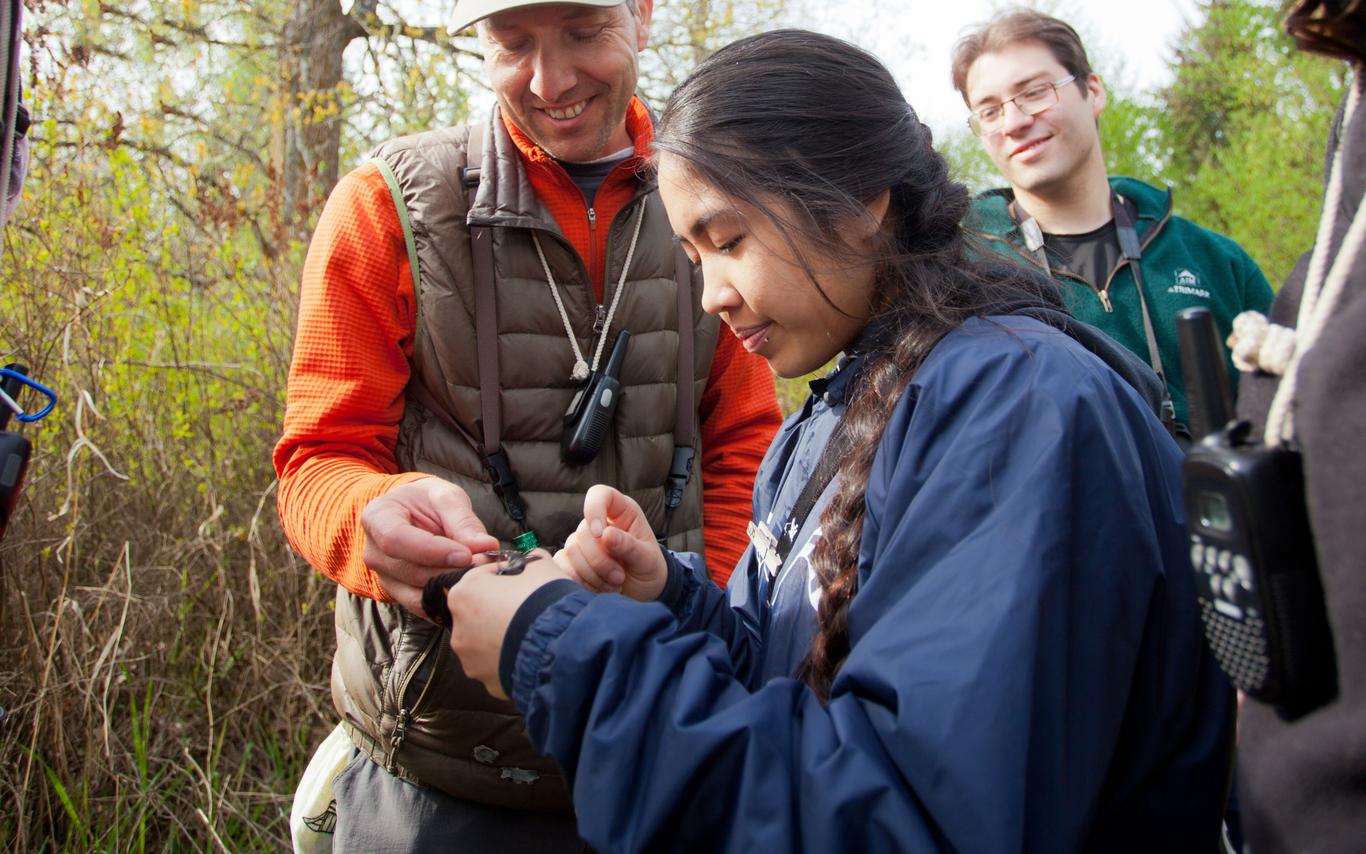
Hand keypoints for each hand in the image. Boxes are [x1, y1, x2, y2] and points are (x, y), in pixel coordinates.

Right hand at [360, 478, 499, 616]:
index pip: (395, 540)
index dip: (432, 551)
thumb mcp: (445, 497)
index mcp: (377, 518)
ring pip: (418, 595)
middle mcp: (375, 552)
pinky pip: (425, 606)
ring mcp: (385, 577)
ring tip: (481, 573)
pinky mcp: (401, 594)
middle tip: (485, 563)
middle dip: (451, 571)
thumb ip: (463, 520)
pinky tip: (471, 586)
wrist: (416, 513)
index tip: (466, 554)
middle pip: (410, 572)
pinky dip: (450, 599)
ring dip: (453, 587)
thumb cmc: (428, 500)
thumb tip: (485, 546)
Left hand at [447, 556, 566, 699]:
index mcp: (464, 593)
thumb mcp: (542, 566)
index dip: (504, 575)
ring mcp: (471, 659)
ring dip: (503, 635)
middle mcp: (459, 628)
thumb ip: (530, 560)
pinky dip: (510, 659)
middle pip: (479, 612)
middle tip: (528, 605)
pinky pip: (497, 665)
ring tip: (531, 632)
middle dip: (500, 608)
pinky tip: (531, 652)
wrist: (563, 647)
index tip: (522, 579)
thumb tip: (532, 561)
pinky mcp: (486, 681)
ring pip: (486, 642)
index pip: (482, 576)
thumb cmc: (546, 601)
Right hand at [553, 485, 666, 601]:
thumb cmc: (649, 568)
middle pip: (583, 532)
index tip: (599, 534)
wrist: (644, 593)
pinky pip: (562, 566)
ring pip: (571, 551)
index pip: (599, 494)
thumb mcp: (647, 558)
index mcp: (621, 512)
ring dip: (592, 574)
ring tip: (613, 584)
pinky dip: (580, 581)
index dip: (594, 509)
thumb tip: (606, 535)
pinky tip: (597, 589)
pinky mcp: (572, 561)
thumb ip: (629, 546)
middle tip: (619, 577)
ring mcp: (583, 542)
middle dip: (600, 560)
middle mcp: (599, 523)